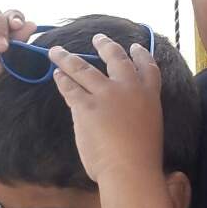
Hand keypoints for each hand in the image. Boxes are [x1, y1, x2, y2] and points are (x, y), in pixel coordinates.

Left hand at [50, 35, 162, 184]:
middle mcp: (128, 88)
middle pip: (115, 58)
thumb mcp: (150, 127)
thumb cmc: (142, 158)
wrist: (130, 169)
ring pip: (83, 68)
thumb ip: (139, 113)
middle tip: (98, 38)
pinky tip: (57, 75)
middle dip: (105, 45)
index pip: (147, 67)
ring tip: (56, 51)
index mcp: (149, 95)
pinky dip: (62, 80)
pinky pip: (70, 88)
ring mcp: (106, 95)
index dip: (140, 55)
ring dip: (67, 58)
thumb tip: (125, 114)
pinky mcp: (85, 106)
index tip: (134, 46)